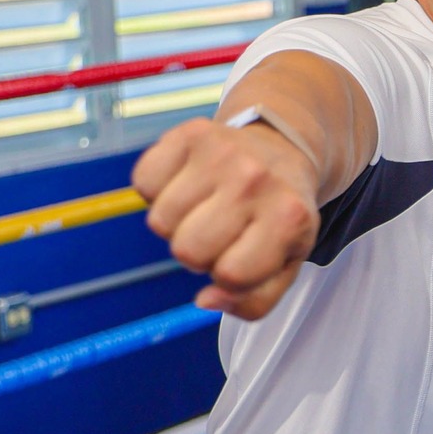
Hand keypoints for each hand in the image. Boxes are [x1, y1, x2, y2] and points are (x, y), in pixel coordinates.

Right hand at [132, 117, 319, 319]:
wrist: (283, 150)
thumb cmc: (280, 215)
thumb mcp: (285, 264)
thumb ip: (253, 301)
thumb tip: (206, 300)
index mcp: (289, 218)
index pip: (231, 275)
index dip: (227, 276)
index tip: (240, 257)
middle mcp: (255, 180)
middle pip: (188, 251)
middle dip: (199, 252)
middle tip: (221, 231)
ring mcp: (222, 153)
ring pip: (160, 221)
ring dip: (177, 223)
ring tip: (206, 207)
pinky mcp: (190, 132)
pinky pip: (143, 182)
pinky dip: (157, 190)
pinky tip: (188, 184)